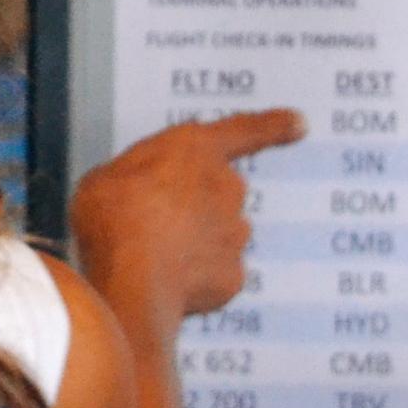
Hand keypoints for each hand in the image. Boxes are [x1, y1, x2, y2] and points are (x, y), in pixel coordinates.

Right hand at [69, 108, 298, 328]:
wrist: (131, 277)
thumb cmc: (113, 216)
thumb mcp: (106, 178)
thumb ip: (136, 178)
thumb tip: (140, 193)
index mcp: (196, 149)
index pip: (243, 131)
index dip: (273, 126)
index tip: (300, 123)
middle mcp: (226, 187)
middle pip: (219, 193)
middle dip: (195, 206)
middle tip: (153, 223)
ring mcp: (234, 234)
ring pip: (217, 238)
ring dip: (192, 245)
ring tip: (151, 259)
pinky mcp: (233, 277)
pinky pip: (213, 276)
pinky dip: (194, 281)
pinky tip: (163, 284)